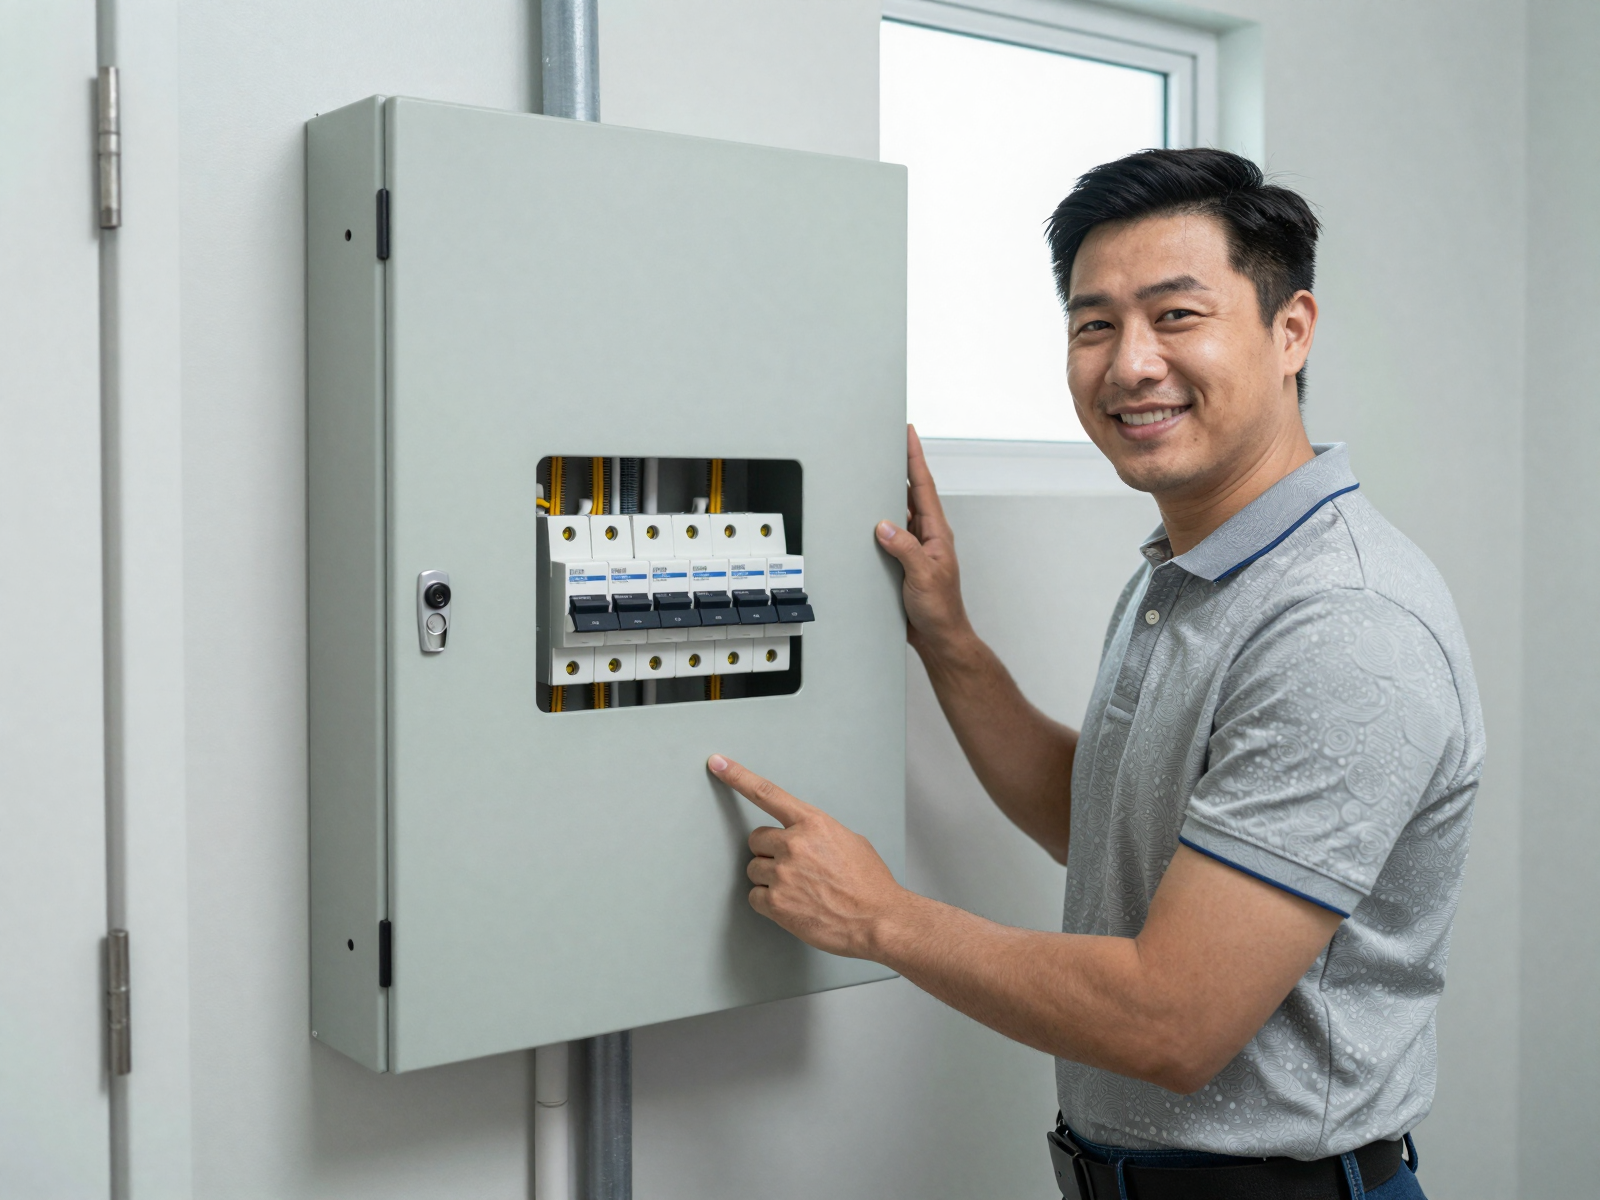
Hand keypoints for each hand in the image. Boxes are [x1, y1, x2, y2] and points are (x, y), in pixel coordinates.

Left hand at [708, 753, 908, 958]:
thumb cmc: (869, 883)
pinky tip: (793, 905)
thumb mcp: (850, 841)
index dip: (738, 776)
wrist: (878, 920)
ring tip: (800, 889)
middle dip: (769, 851)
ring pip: (753, 868)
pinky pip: (754, 897)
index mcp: (813, 823)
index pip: (766, 793)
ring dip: (770, 878)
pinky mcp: (776, 903)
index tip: (717, 763)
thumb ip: (818, 832)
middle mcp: (794, 844)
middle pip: (755, 839)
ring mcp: (783, 874)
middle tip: (794, 867)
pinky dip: (768, 903)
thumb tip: (803, 836)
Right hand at [875, 424, 972, 656]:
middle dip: (901, 465)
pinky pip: (890, 534)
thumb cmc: (941, 610)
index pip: (923, 487)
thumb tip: (884, 525)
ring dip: (888, 493)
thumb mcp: (923, 576)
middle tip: (890, 441)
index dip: (915, 458)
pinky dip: (879, 523)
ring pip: (899, 512)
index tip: (909, 434)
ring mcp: (916, 548)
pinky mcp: (904, 561)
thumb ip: (904, 549)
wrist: (940, 637)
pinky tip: (867, 519)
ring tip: (875, 471)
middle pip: (911, 493)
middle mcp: (927, 536)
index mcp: (936, 532)